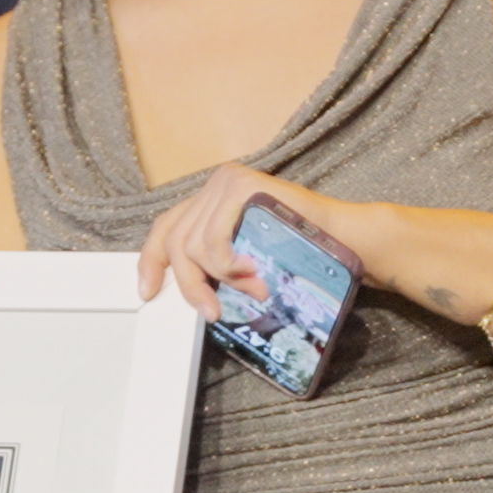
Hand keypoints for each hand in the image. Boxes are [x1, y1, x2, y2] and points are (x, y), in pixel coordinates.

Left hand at [135, 165, 357, 320]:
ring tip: (252, 290)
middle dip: (190, 284)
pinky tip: (250, 272)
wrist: (344, 237)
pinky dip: (227, 266)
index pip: (167, 227)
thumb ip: (216, 260)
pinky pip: (213, 239)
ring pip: (194, 245)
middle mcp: (216, 184)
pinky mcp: (241, 185)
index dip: (151, 260)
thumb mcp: (247, 256)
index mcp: (212, 199)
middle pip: (176, 240)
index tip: (147, 291)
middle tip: (211, 311)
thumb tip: (186, 289)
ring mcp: (227, 181)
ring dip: (221, 278)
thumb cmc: (301, 250)